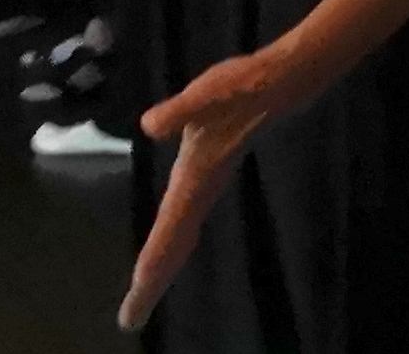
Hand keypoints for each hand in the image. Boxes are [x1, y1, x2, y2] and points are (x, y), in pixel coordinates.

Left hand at [119, 47, 315, 330]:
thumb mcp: (208, 94)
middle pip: (173, 249)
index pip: (168, 237)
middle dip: (151, 284)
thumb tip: (149, 125)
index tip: (134, 311)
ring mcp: (204, 189)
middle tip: (128, 320)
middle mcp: (198, 192)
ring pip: (180, 239)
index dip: (149, 273)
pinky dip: (171, 244)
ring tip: (143, 294)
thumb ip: (179, 111)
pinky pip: (184, 224)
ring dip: (161, 267)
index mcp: (193, 181)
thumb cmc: (243, 87)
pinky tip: (168, 248)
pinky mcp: (207, 180)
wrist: (279, 86)